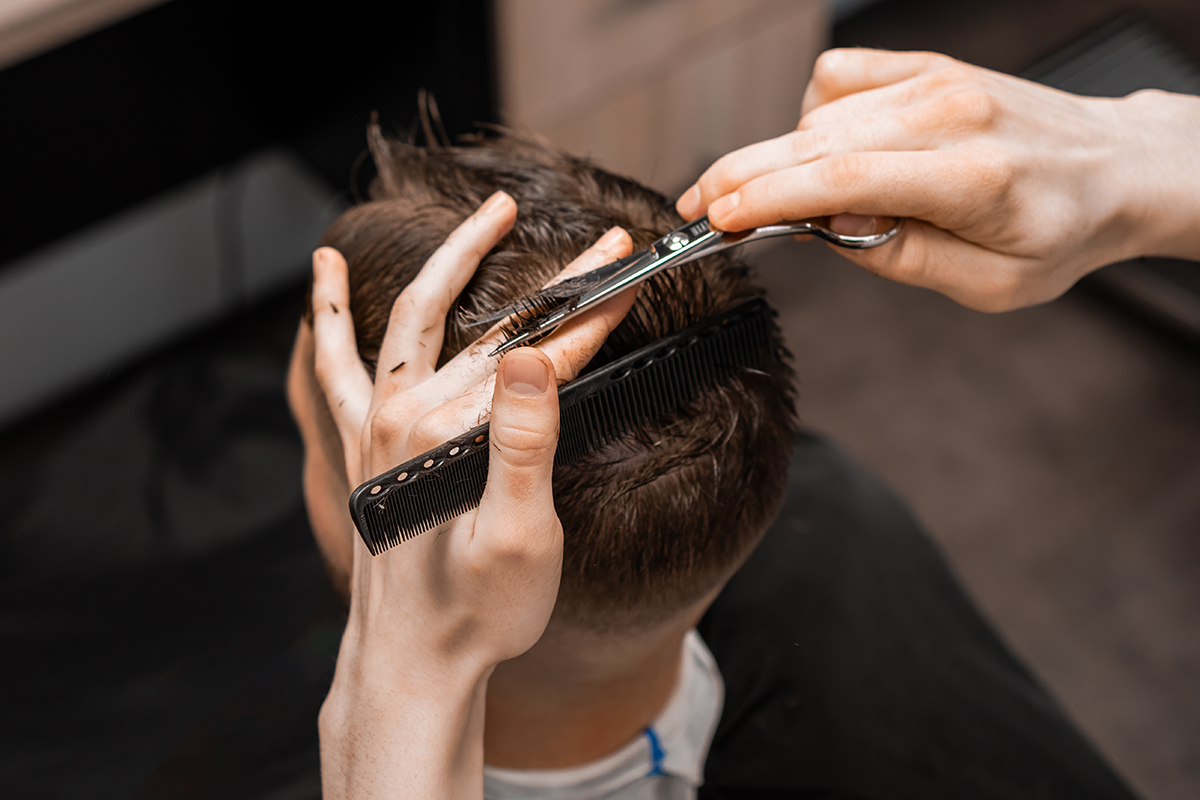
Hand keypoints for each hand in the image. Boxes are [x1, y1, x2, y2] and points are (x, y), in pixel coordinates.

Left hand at [308, 191, 635, 798]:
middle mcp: (407, 416)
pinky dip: (331, 314)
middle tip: (605, 244)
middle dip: (560, 284)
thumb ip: (525, 443)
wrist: (413, 660)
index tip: (632, 270)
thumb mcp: (520, 537)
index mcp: (454, 433)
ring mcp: (379, 425)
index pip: (544, 353)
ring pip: (419, 319)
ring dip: (455, 260)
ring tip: (489, 217)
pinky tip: (323, 271)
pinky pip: (338, 363)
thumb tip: (536, 358)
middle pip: (498, 329)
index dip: (595, 310)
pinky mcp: (364, 443)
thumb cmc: (478, 611)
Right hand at [677, 48, 1199, 310]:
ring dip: (780, 159)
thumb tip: (827, 230)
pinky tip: (820, 149)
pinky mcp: (925, 66)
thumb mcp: (989, 285)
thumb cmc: (1058, 231)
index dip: (766, 199)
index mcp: (971, 177)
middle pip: (812, 140)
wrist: (1112, 166)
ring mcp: (935, 82)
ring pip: (817, 116)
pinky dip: (812, 117)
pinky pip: (837, 79)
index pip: (841, 178)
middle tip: (697, 210)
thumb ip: (900, 257)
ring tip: (777, 202)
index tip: (718, 219)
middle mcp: (949, 115)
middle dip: (741, 177)